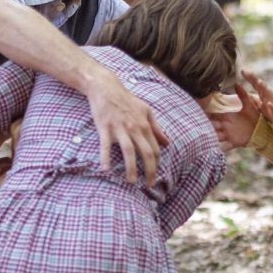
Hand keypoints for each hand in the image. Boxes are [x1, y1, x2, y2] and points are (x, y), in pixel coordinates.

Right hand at [87, 69, 168, 184]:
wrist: (106, 88)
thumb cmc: (126, 100)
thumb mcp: (146, 111)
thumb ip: (156, 128)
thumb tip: (167, 143)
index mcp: (145, 125)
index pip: (155, 149)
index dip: (156, 163)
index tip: (155, 175)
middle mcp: (134, 128)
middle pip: (145, 152)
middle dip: (149, 170)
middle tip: (148, 184)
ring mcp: (119, 128)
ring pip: (128, 151)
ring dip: (131, 167)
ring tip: (131, 181)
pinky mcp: (105, 128)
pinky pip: (105, 145)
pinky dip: (105, 157)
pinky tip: (105, 169)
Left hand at [241, 70, 272, 123]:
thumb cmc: (266, 109)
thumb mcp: (254, 101)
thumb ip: (245, 94)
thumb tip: (236, 85)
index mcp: (262, 93)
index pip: (255, 83)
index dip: (249, 77)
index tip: (242, 70)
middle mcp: (267, 96)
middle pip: (261, 86)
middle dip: (255, 79)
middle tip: (249, 73)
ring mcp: (272, 103)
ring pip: (268, 94)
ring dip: (264, 88)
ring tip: (259, 82)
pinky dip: (271, 106)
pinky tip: (268, 103)